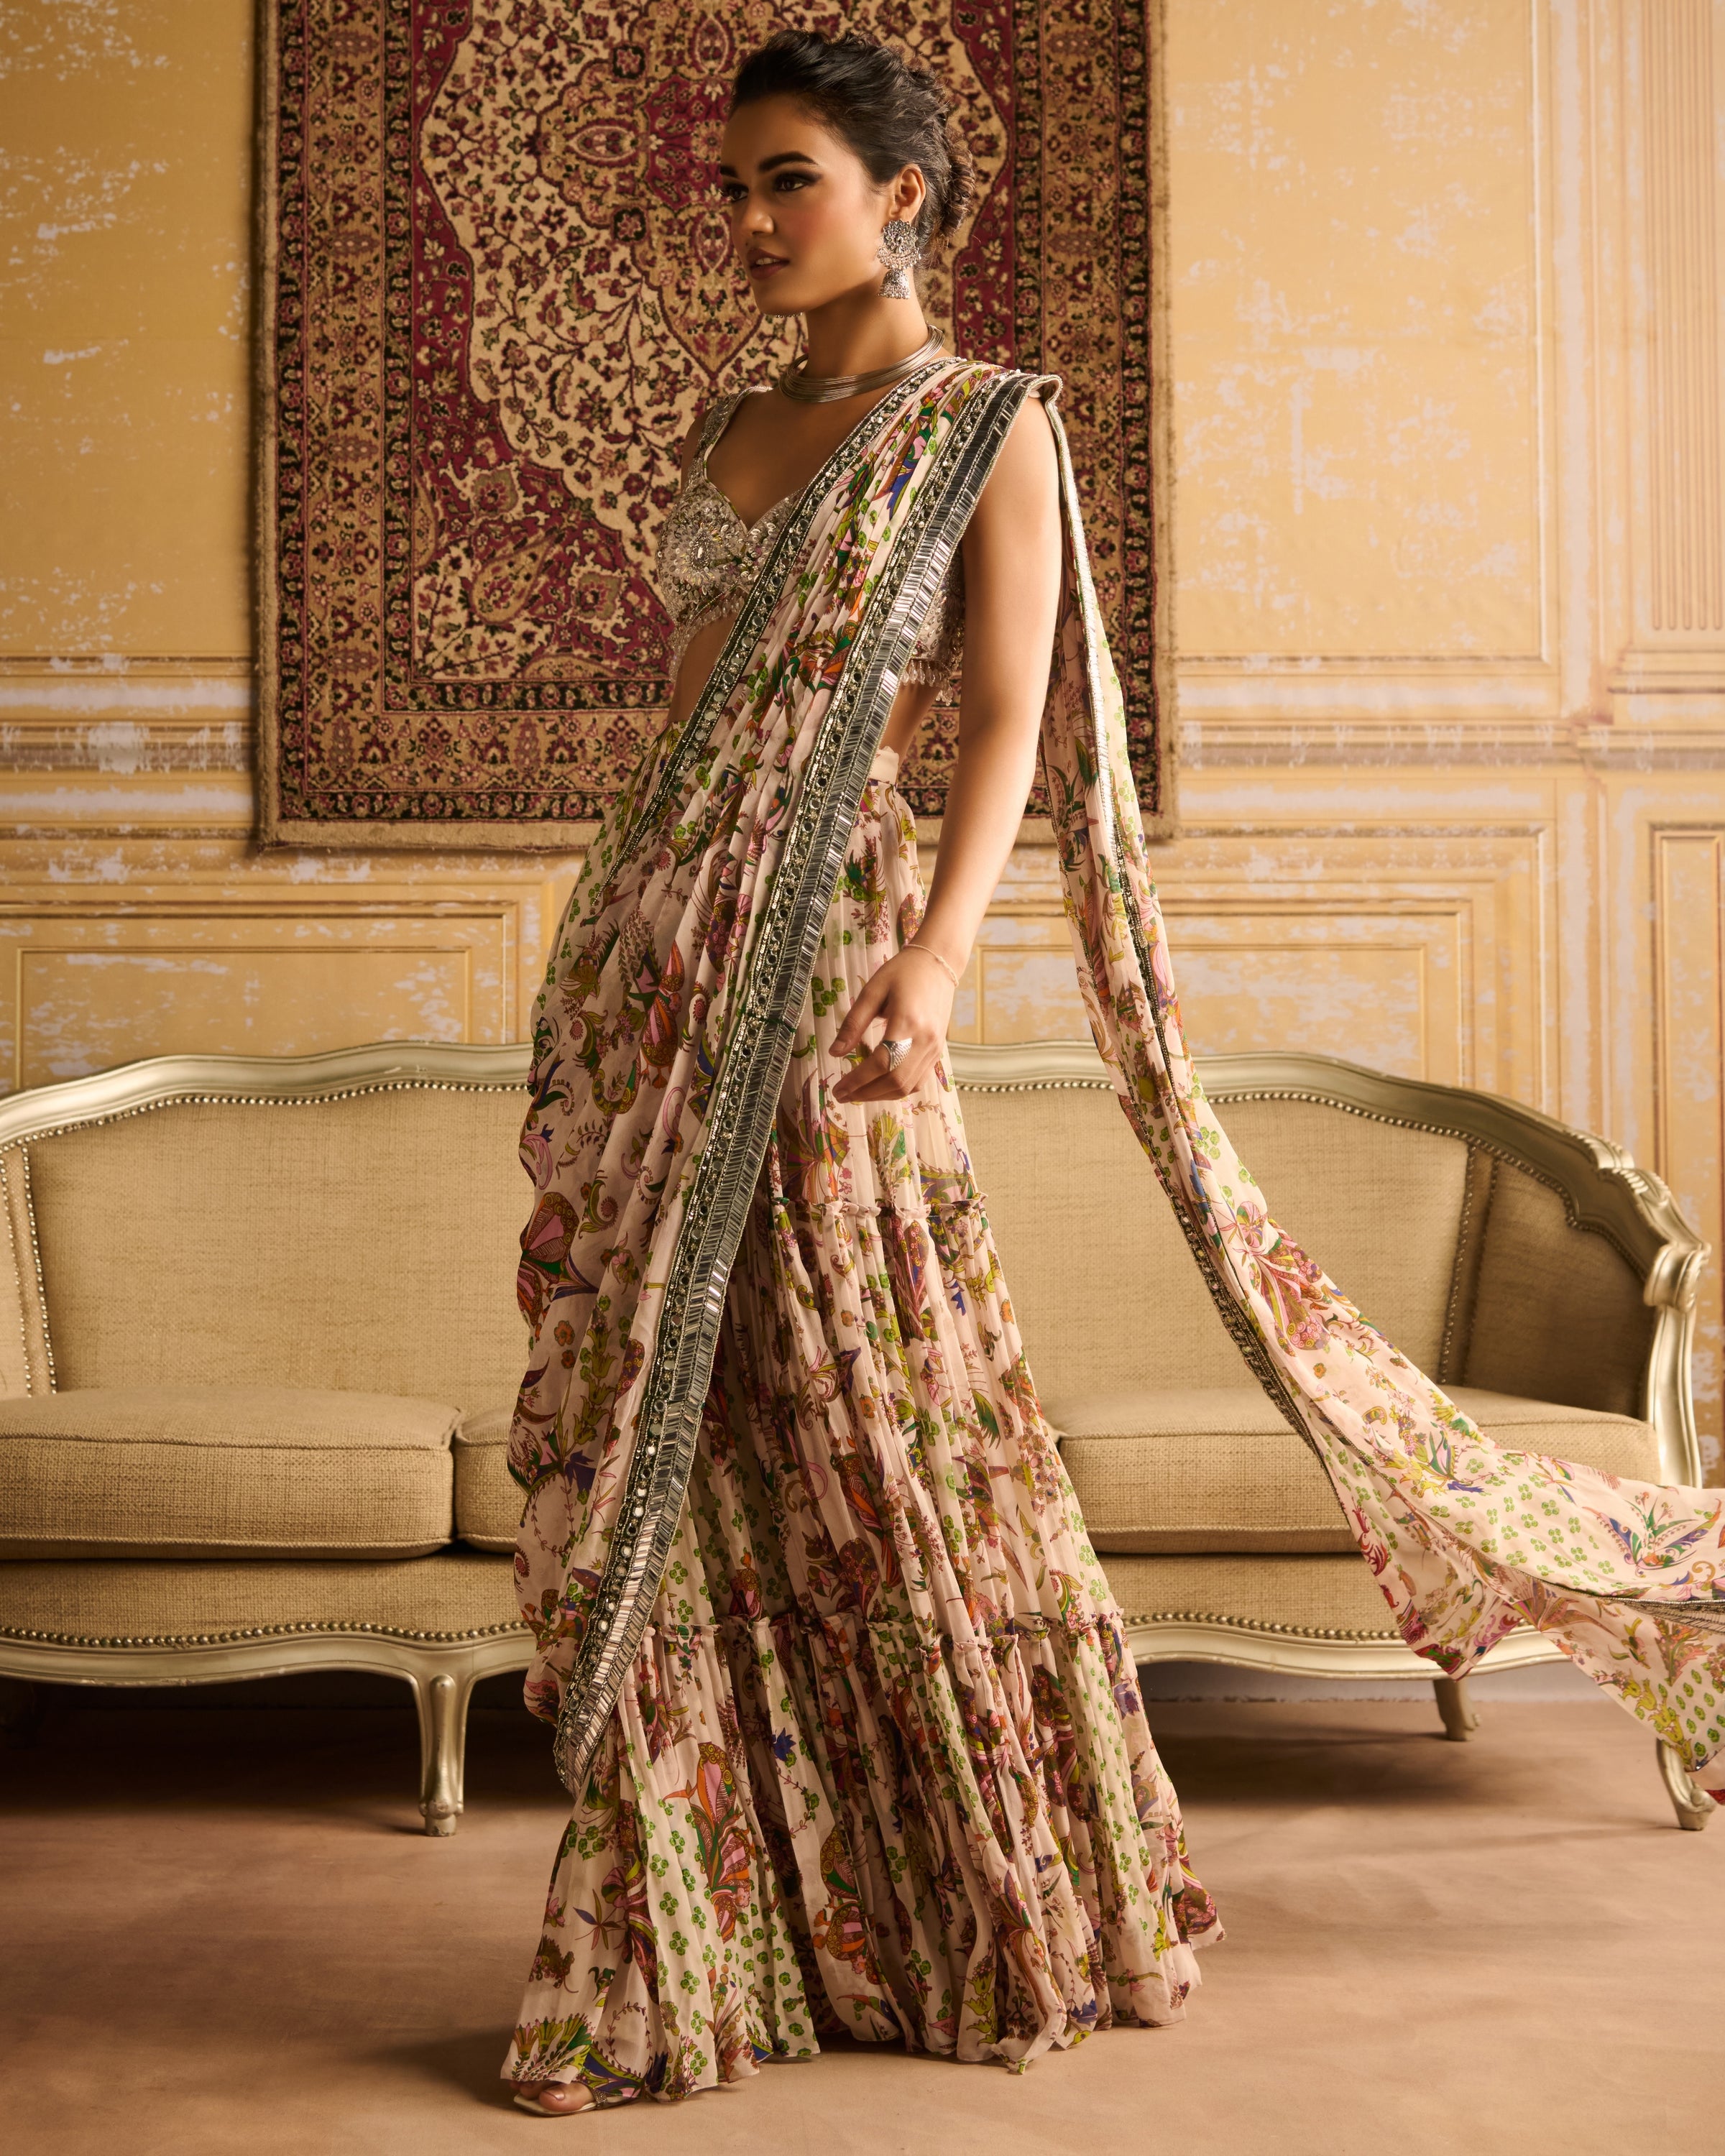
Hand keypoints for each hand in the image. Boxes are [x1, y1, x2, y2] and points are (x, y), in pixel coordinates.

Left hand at [830, 944, 958, 1103]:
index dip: (858, 1081)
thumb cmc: (903, 973)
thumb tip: (834, 1052)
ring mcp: (935, 1048)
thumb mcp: (872, 991)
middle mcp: (925, 1040)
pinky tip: (879, 1086)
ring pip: (908, 1086)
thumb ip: (853, 1023)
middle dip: (866, 1093)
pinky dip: (897, 1089)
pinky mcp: (938, 1052)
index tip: (837, 1088)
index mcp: (908, 1022)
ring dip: (881, 1095)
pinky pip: (918, 1081)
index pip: (882, 1063)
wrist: (937, 965)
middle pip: (896, 1081)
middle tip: (842, 1095)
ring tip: (857, 1093)